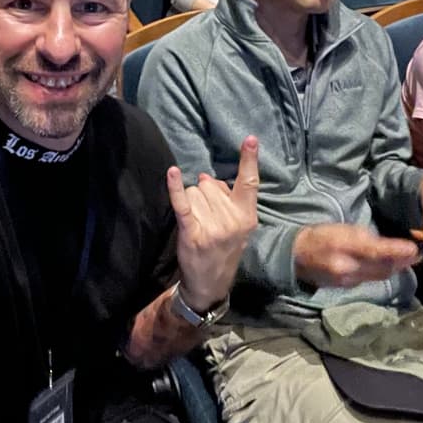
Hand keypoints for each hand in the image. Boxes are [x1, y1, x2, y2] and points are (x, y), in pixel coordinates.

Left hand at [166, 137, 258, 310]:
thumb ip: (227, 199)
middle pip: (209, 185)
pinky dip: (175, 188)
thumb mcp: (237, 226)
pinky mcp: (192, 233)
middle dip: (204, 195)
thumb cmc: (224, 249)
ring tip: (197, 224)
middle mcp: (231, 220)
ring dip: (191, 202)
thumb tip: (207, 178)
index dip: (249, 159)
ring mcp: (212, 227)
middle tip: (207, 218)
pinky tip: (172, 173)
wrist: (210, 283)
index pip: (249, 183)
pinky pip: (182, 204)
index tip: (250, 138)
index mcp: (246, 216)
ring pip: (194, 192)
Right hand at [292, 223, 417, 288]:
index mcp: (343, 246)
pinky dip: (381, 272)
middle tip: (417, 254)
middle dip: (402, 261)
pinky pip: (370, 280)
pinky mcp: (347, 287)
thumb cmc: (320, 236)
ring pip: (379, 276)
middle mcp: (346, 267)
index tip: (414, 249)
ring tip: (408, 259)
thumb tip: (387, 245)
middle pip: (382, 268)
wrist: (296, 257)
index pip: (375, 251)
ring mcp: (347, 281)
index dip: (396, 251)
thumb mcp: (342, 228)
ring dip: (395, 268)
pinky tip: (387, 265)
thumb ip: (365, 237)